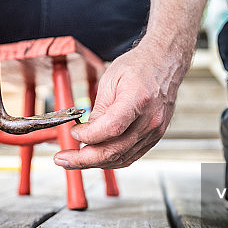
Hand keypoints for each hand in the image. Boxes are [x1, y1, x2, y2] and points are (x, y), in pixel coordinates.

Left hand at [53, 44, 184, 169]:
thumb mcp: (111, 79)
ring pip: (121, 158)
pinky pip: (130, 157)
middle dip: (83, 159)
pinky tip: (94, 159)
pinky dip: (110, 161)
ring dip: (94, 163)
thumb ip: (99, 109)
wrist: (164, 64)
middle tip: (63, 159)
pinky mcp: (154, 137)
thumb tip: (86, 133)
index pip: (112, 127)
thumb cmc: (139, 66)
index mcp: (139, 98)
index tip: (74, 132)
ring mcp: (154, 131)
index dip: (89, 135)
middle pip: (115, 150)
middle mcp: (150, 119)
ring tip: (73, 160)